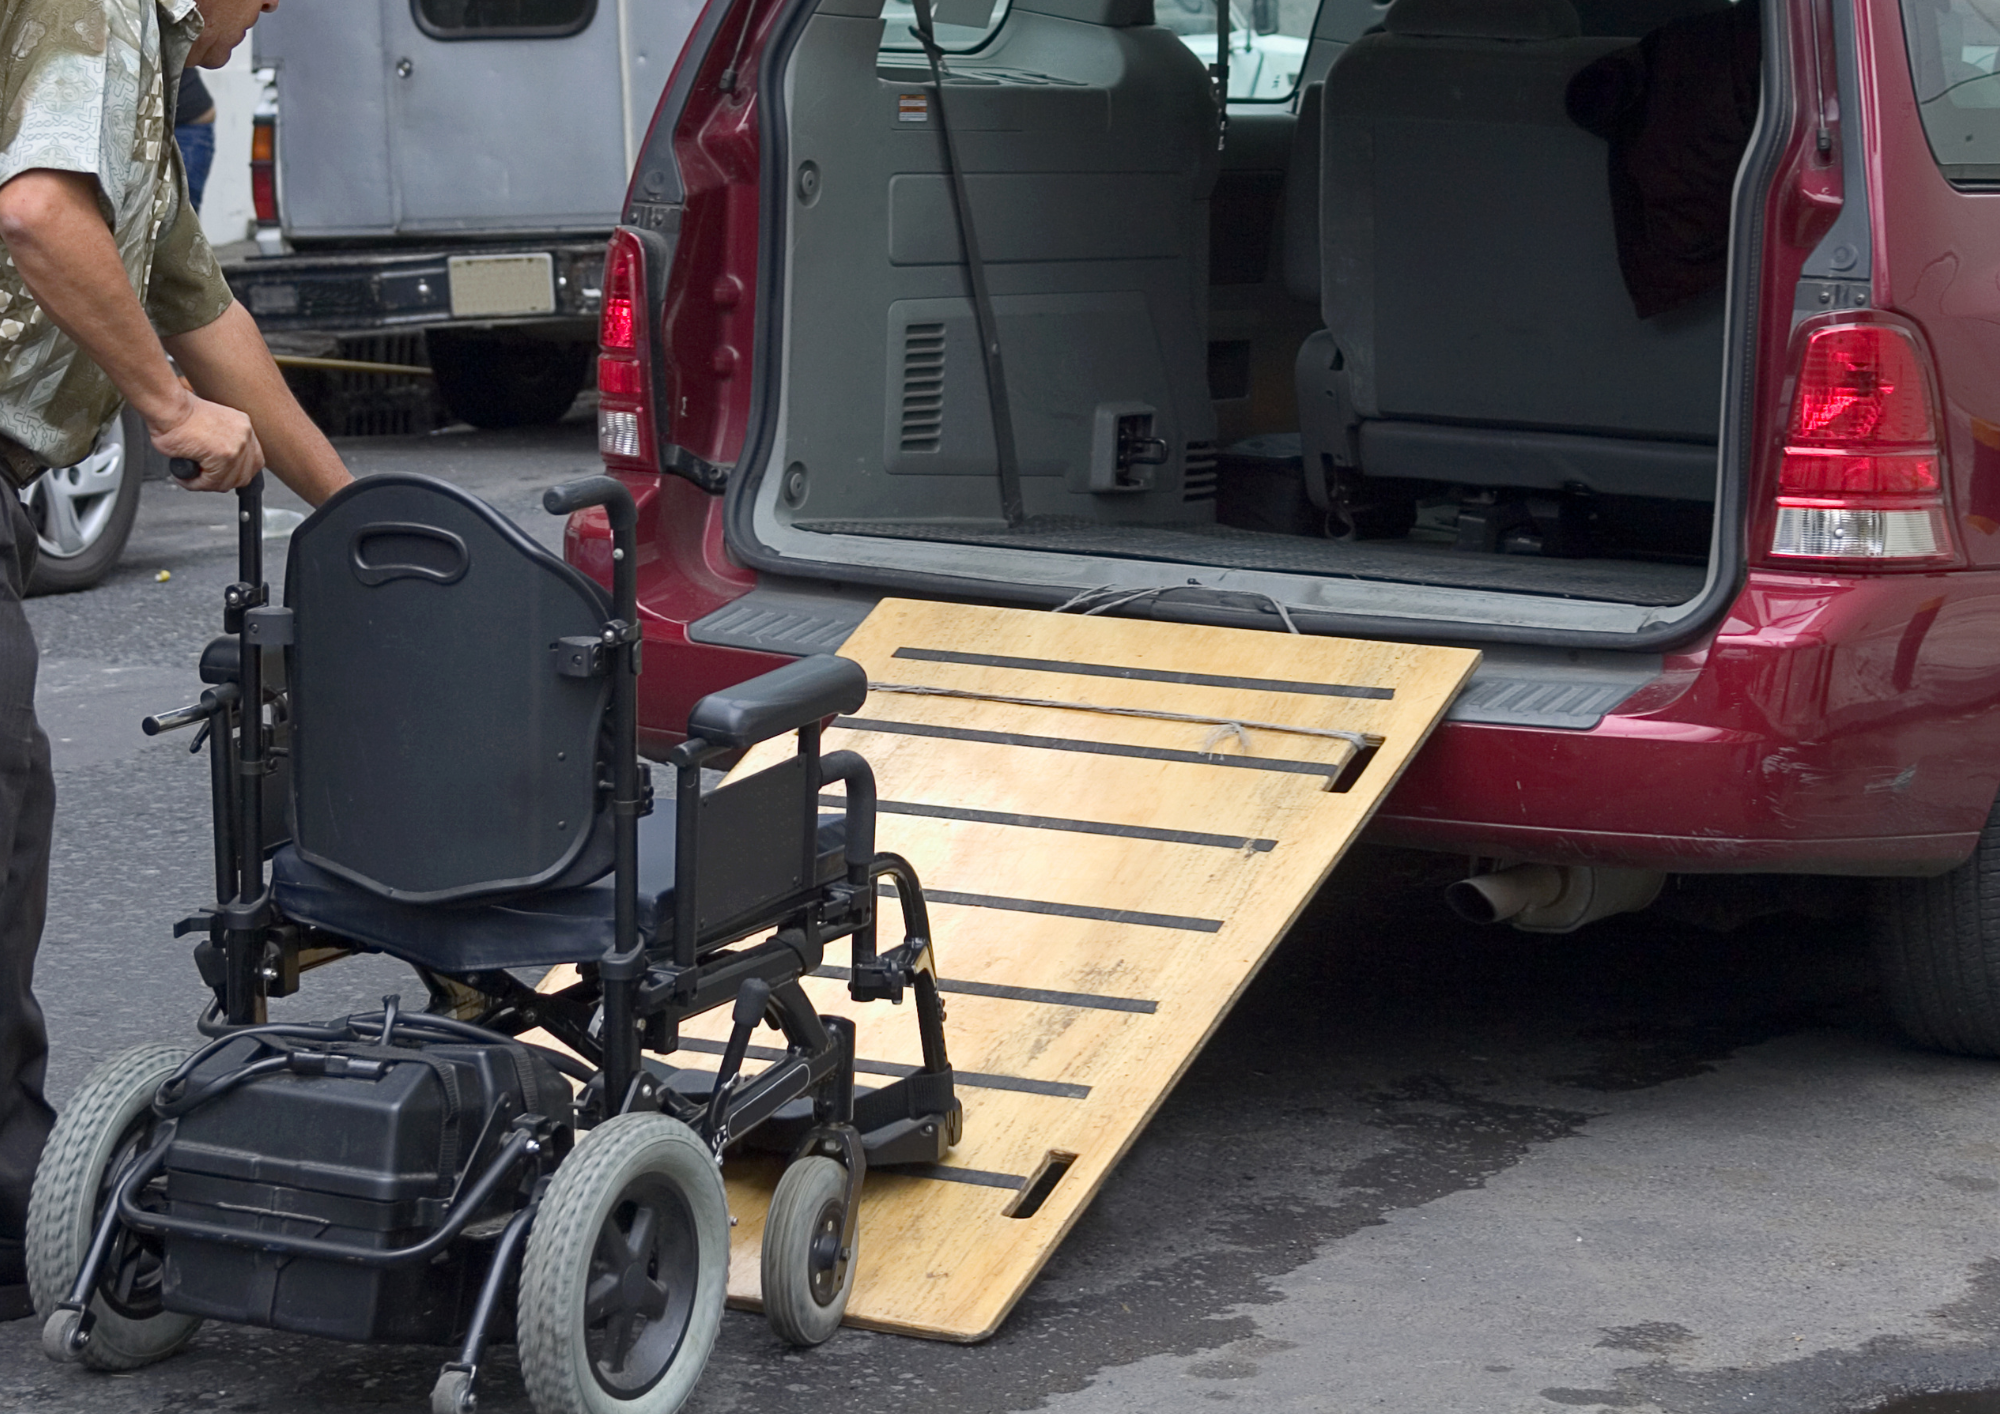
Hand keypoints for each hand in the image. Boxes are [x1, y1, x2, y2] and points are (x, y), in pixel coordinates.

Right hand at [147, 391, 262, 491]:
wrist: (167, 407)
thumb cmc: (179, 415)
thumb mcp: (212, 426)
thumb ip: (223, 444)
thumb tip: (221, 467)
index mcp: (243, 426)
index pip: (253, 459)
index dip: (238, 472)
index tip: (224, 475)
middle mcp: (244, 434)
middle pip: (245, 474)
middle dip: (223, 481)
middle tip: (204, 479)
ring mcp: (237, 445)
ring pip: (228, 481)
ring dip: (207, 484)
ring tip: (191, 478)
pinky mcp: (223, 455)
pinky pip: (212, 482)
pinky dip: (196, 484)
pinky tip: (185, 477)